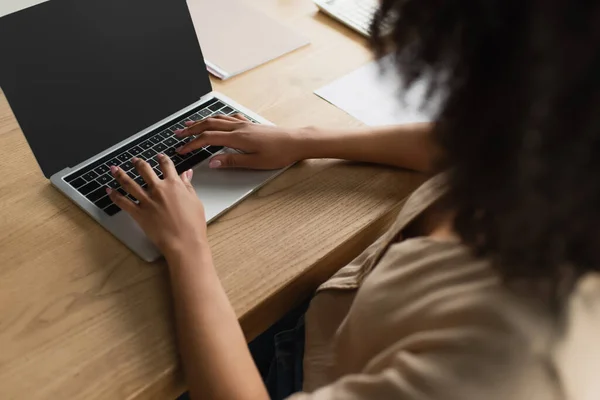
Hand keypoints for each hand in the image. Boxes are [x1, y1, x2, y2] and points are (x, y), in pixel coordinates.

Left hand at [106, 154, 207, 257]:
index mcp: (174, 184)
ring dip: (120, 174)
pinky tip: (109, 190)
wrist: (185, 241)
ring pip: (129, 183)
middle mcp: (158, 189)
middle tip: (134, 160)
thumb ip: (188, 186)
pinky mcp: (138, 213)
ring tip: (115, 169)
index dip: (162, 159)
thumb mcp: (195, 201)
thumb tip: (186, 174)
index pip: (166, 166)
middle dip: (138, 163)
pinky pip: (122, 202)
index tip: (159, 156)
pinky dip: (114, 195)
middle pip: (144, 170)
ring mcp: (147, 200)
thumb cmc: (193, 225)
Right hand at [174, 114, 302, 169]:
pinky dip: (217, 118)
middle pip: (209, 124)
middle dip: (191, 129)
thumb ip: (232, 161)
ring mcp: (244, 124)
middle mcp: (239, 127)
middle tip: (178, 133)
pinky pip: (229, 118)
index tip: (182, 150)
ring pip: (217, 119)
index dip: (192, 144)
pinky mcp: (251, 124)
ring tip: (190, 124)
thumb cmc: (280, 153)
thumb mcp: (255, 162)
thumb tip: (213, 162)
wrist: (296, 141)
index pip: (208, 139)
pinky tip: (217, 120)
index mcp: (238, 138)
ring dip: (202, 121)